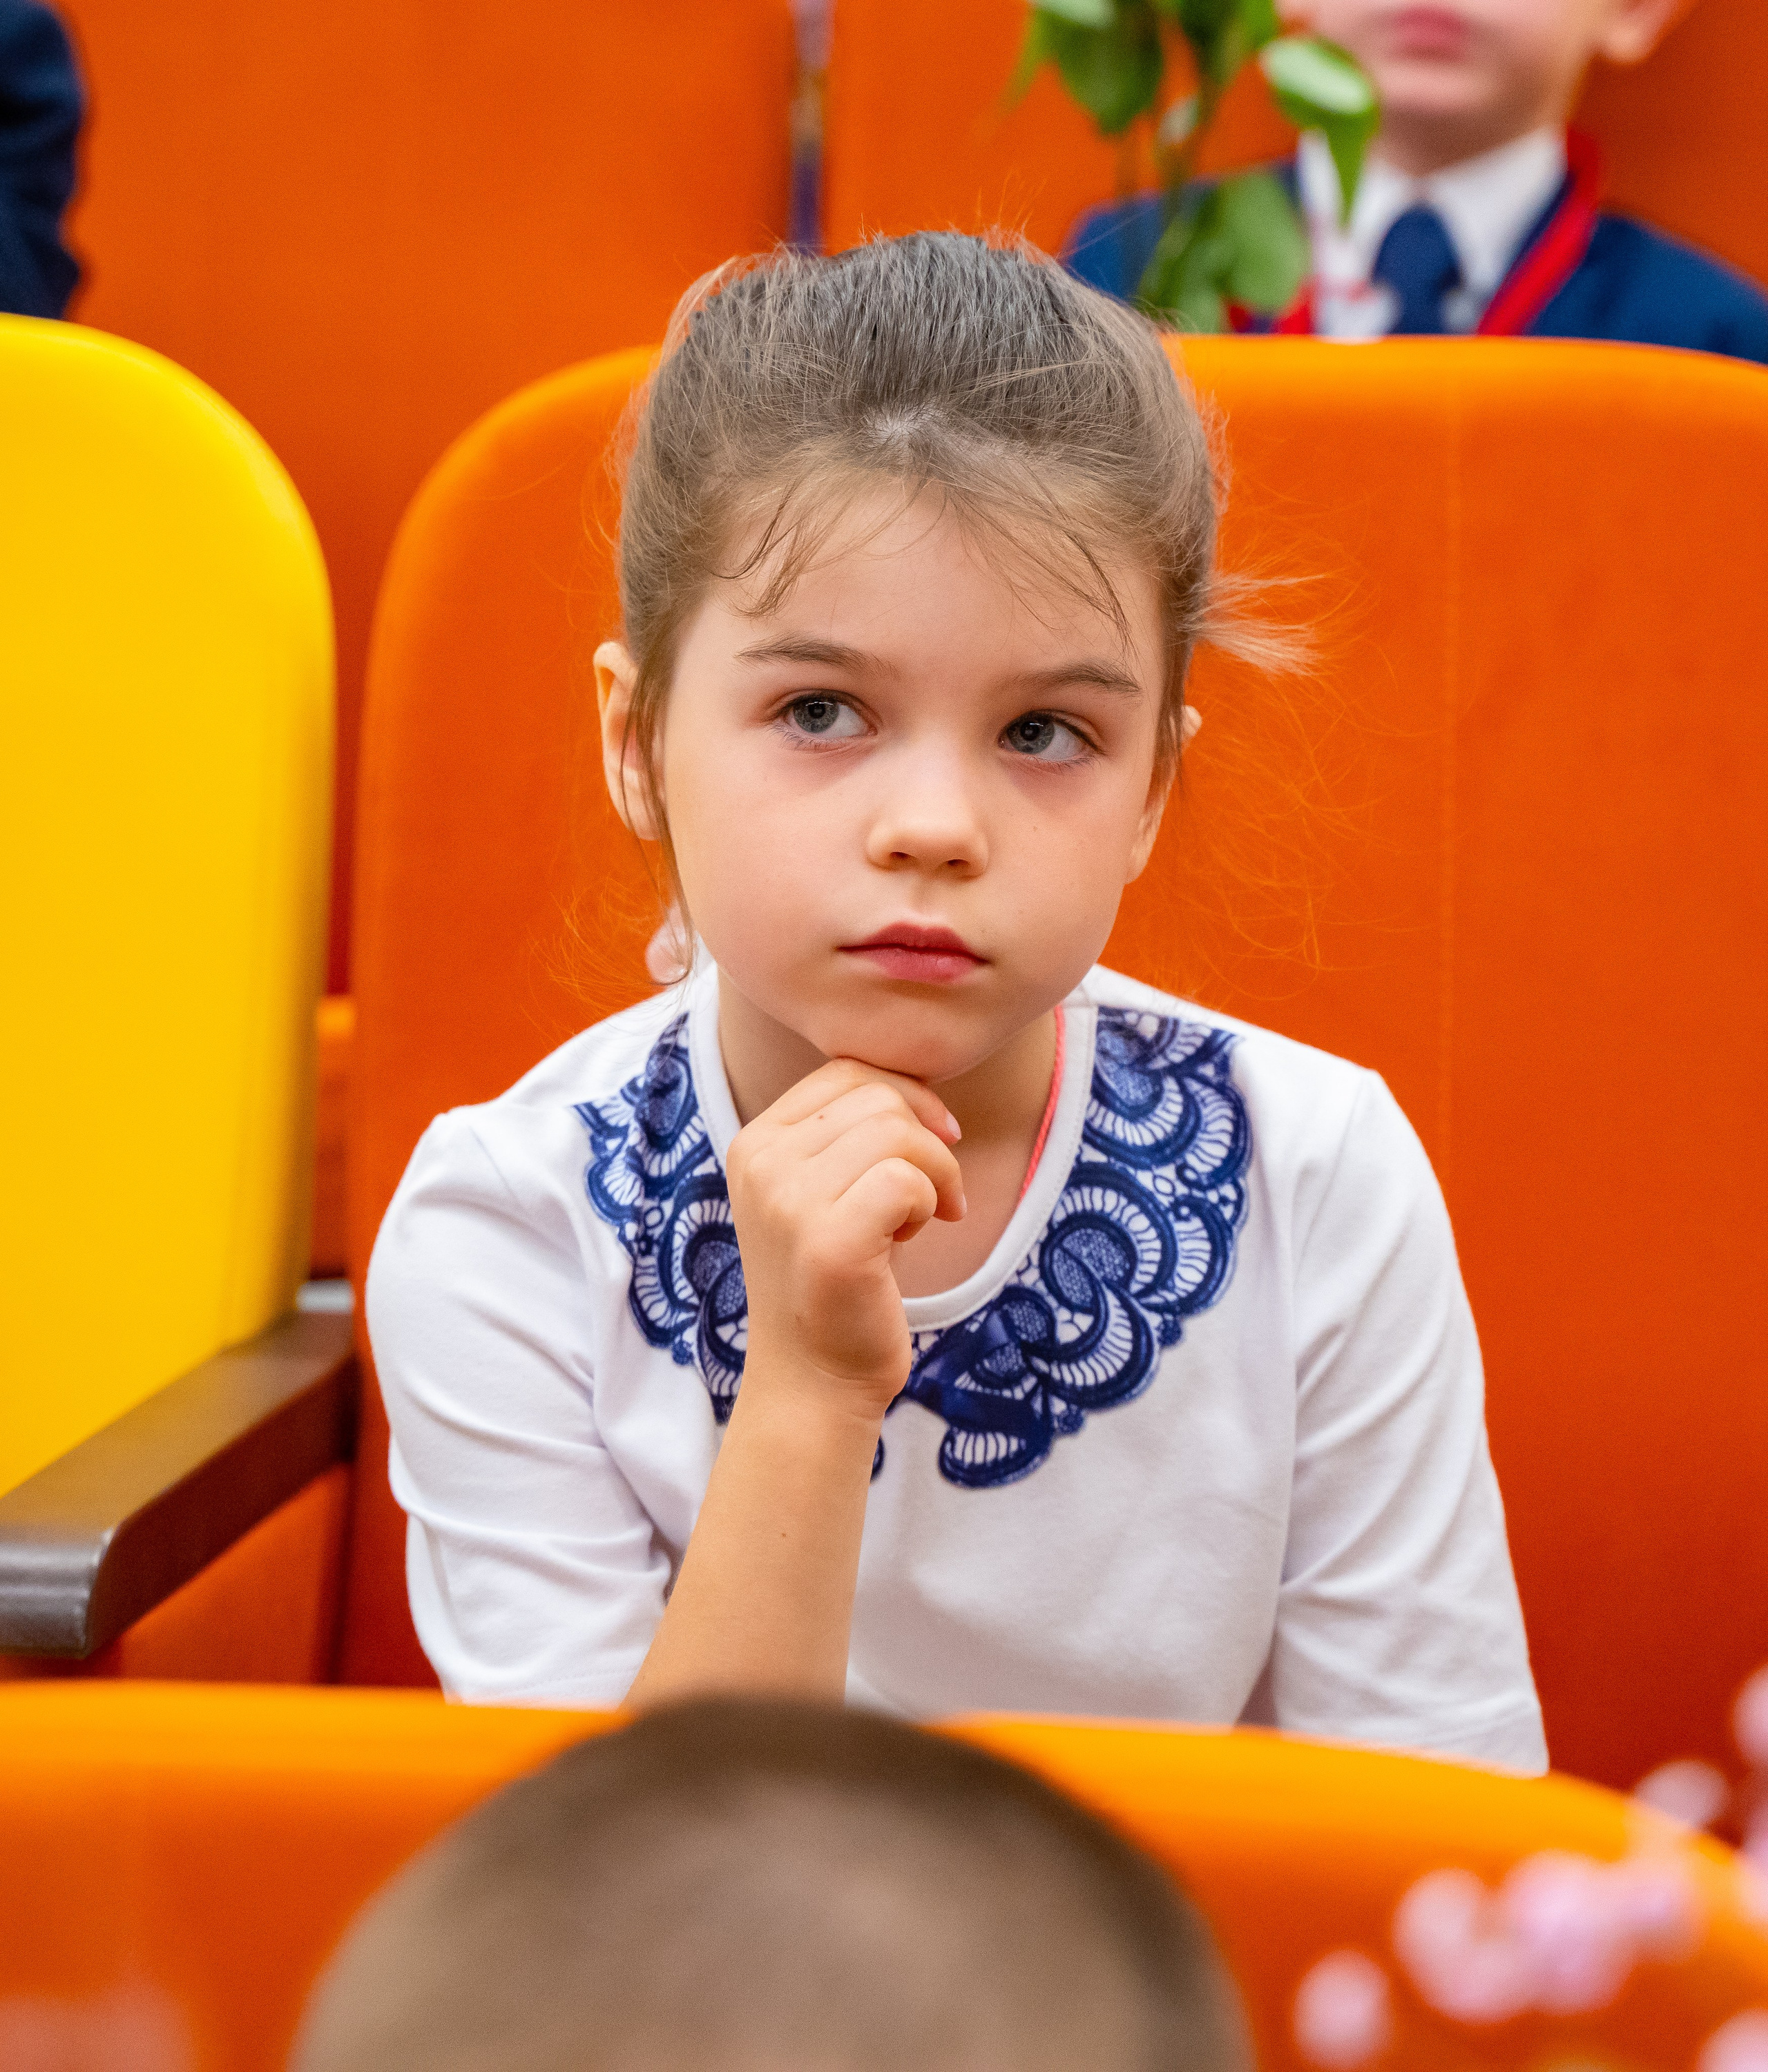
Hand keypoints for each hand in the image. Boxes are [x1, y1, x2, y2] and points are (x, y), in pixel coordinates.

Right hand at [725, 1059, 964, 1422]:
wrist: (813, 1380)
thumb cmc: (835, 1282)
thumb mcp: (823, 1191)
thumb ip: (850, 1134)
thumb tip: (924, 1090)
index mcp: (755, 1142)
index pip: (846, 1071)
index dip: (907, 1097)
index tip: (934, 1143)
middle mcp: (761, 1163)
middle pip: (878, 1096)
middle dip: (926, 1141)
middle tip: (927, 1198)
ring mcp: (788, 1201)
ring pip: (898, 1132)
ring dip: (933, 1175)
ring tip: (916, 1221)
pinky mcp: (828, 1241)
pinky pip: (907, 1180)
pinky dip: (930, 1205)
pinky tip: (912, 1241)